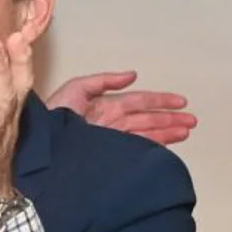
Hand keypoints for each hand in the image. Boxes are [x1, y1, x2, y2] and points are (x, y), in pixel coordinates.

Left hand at [45, 70, 195, 144]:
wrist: (39, 149)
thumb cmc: (51, 119)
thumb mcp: (74, 91)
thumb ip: (102, 81)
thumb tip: (131, 75)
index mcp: (102, 107)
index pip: (137, 102)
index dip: (158, 101)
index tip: (181, 102)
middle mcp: (109, 124)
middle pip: (145, 119)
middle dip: (168, 119)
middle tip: (192, 121)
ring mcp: (109, 141)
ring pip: (144, 135)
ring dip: (166, 133)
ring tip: (187, 131)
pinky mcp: (107, 156)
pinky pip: (134, 150)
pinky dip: (151, 148)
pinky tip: (167, 147)